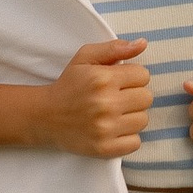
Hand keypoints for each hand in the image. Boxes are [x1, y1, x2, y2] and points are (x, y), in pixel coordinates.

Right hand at [42, 37, 151, 158]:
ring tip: (114, 113)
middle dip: (134, 95)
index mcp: (103, 78)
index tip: (119, 81)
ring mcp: (105, 129)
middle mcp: (106, 104)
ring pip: (143, 120)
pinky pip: (136, 142)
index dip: (133, 77)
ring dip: (132, 116)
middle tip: (117, 97)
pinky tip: (113, 129)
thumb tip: (143, 44)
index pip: (144, 75)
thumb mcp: (86, 58)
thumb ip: (115, 48)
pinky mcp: (104, 148)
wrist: (45, 116)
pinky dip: (127, 137)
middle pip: (147, 98)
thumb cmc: (69, 84)